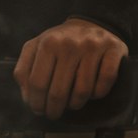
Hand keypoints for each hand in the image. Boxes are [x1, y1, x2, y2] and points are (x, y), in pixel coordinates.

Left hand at [13, 18, 127, 119]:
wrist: (91, 22)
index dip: (36, 103)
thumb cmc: (60, 42)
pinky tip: (92, 92)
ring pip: (82, 92)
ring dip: (76, 104)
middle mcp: (69, 44)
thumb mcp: (36, 48)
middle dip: (54, 110)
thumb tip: (27, 98)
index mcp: (47, 43)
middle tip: (54, 114)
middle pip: (58, 92)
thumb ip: (24, 70)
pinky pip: (104, 83)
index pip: (37, 83)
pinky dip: (98, 93)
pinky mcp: (113, 49)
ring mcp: (92, 46)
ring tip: (72, 103)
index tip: (39, 111)